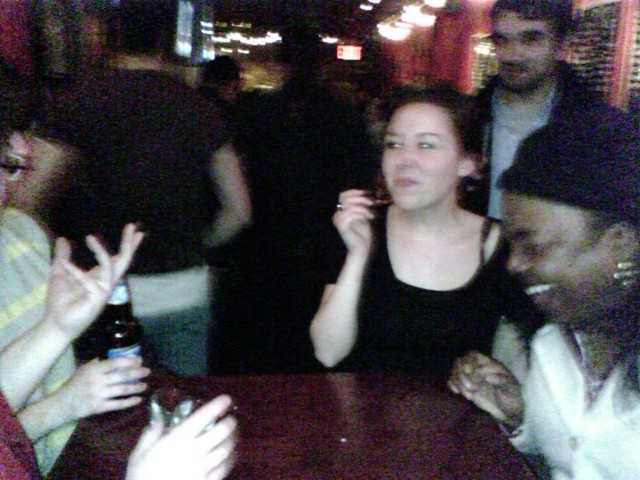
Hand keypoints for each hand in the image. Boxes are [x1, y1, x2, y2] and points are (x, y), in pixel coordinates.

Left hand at [44, 223, 143, 341]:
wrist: (55, 322)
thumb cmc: (60, 300)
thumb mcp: (59, 272)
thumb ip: (63, 256)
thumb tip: (62, 239)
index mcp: (100, 276)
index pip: (118, 258)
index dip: (128, 245)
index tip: (136, 230)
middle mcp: (106, 282)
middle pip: (123, 261)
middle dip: (129, 244)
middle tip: (133, 227)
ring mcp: (103, 291)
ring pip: (109, 268)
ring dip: (100, 252)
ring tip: (90, 237)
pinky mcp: (96, 300)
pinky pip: (89, 282)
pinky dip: (75, 271)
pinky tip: (64, 265)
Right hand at [54, 357, 149, 422]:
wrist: (61, 405)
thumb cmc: (73, 385)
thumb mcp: (83, 369)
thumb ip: (97, 363)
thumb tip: (113, 357)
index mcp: (94, 369)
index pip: (116, 363)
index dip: (130, 361)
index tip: (140, 360)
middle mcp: (98, 381)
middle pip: (122, 376)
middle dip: (137, 373)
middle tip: (148, 371)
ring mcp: (99, 395)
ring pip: (122, 390)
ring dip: (136, 387)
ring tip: (145, 385)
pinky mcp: (99, 407)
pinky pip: (118, 404)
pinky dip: (129, 402)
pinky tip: (138, 399)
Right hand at [126, 395, 236, 479]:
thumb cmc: (142, 477)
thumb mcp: (139, 454)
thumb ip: (150, 434)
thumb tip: (158, 419)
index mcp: (178, 439)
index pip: (204, 417)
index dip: (217, 405)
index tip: (226, 399)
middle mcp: (194, 451)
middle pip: (221, 432)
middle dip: (230, 423)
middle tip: (232, 419)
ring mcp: (203, 468)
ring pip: (226, 450)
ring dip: (233, 440)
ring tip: (234, 435)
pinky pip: (224, 468)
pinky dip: (231, 459)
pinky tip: (231, 455)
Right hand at [334, 189, 375, 256]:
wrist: (362, 249)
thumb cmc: (364, 234)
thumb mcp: (364, 216)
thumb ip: (362, 205)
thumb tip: (367, 193)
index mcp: (341, 212)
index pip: (344, 195)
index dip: (355, 192)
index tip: (368, 194)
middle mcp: (337, 215)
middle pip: (346, 198)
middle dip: (361, 198)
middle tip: (372, 203)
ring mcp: (338, 220)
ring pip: (349, 205)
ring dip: (363, 207)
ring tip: (372, 214)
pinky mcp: (342, 226)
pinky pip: (351, 213)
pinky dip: (362, 214)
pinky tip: (369, 218)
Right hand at [448, 351, 523, 428]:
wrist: (508, 411)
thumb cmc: (511, 397)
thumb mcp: (511, 389)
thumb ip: (502, 381)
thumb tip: (488, 377)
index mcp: (489, 364)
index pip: (473, 355)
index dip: (468, 361)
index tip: (469, 372)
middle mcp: (478, 368)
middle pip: (461, 361)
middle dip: (461, 373)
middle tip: (470, 387)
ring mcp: (471, 377)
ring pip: (455, 371)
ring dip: (457, 381)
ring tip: (469, 395)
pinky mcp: (466, 387)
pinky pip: (453, 381)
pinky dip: (452, 385)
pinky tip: (457, 392)